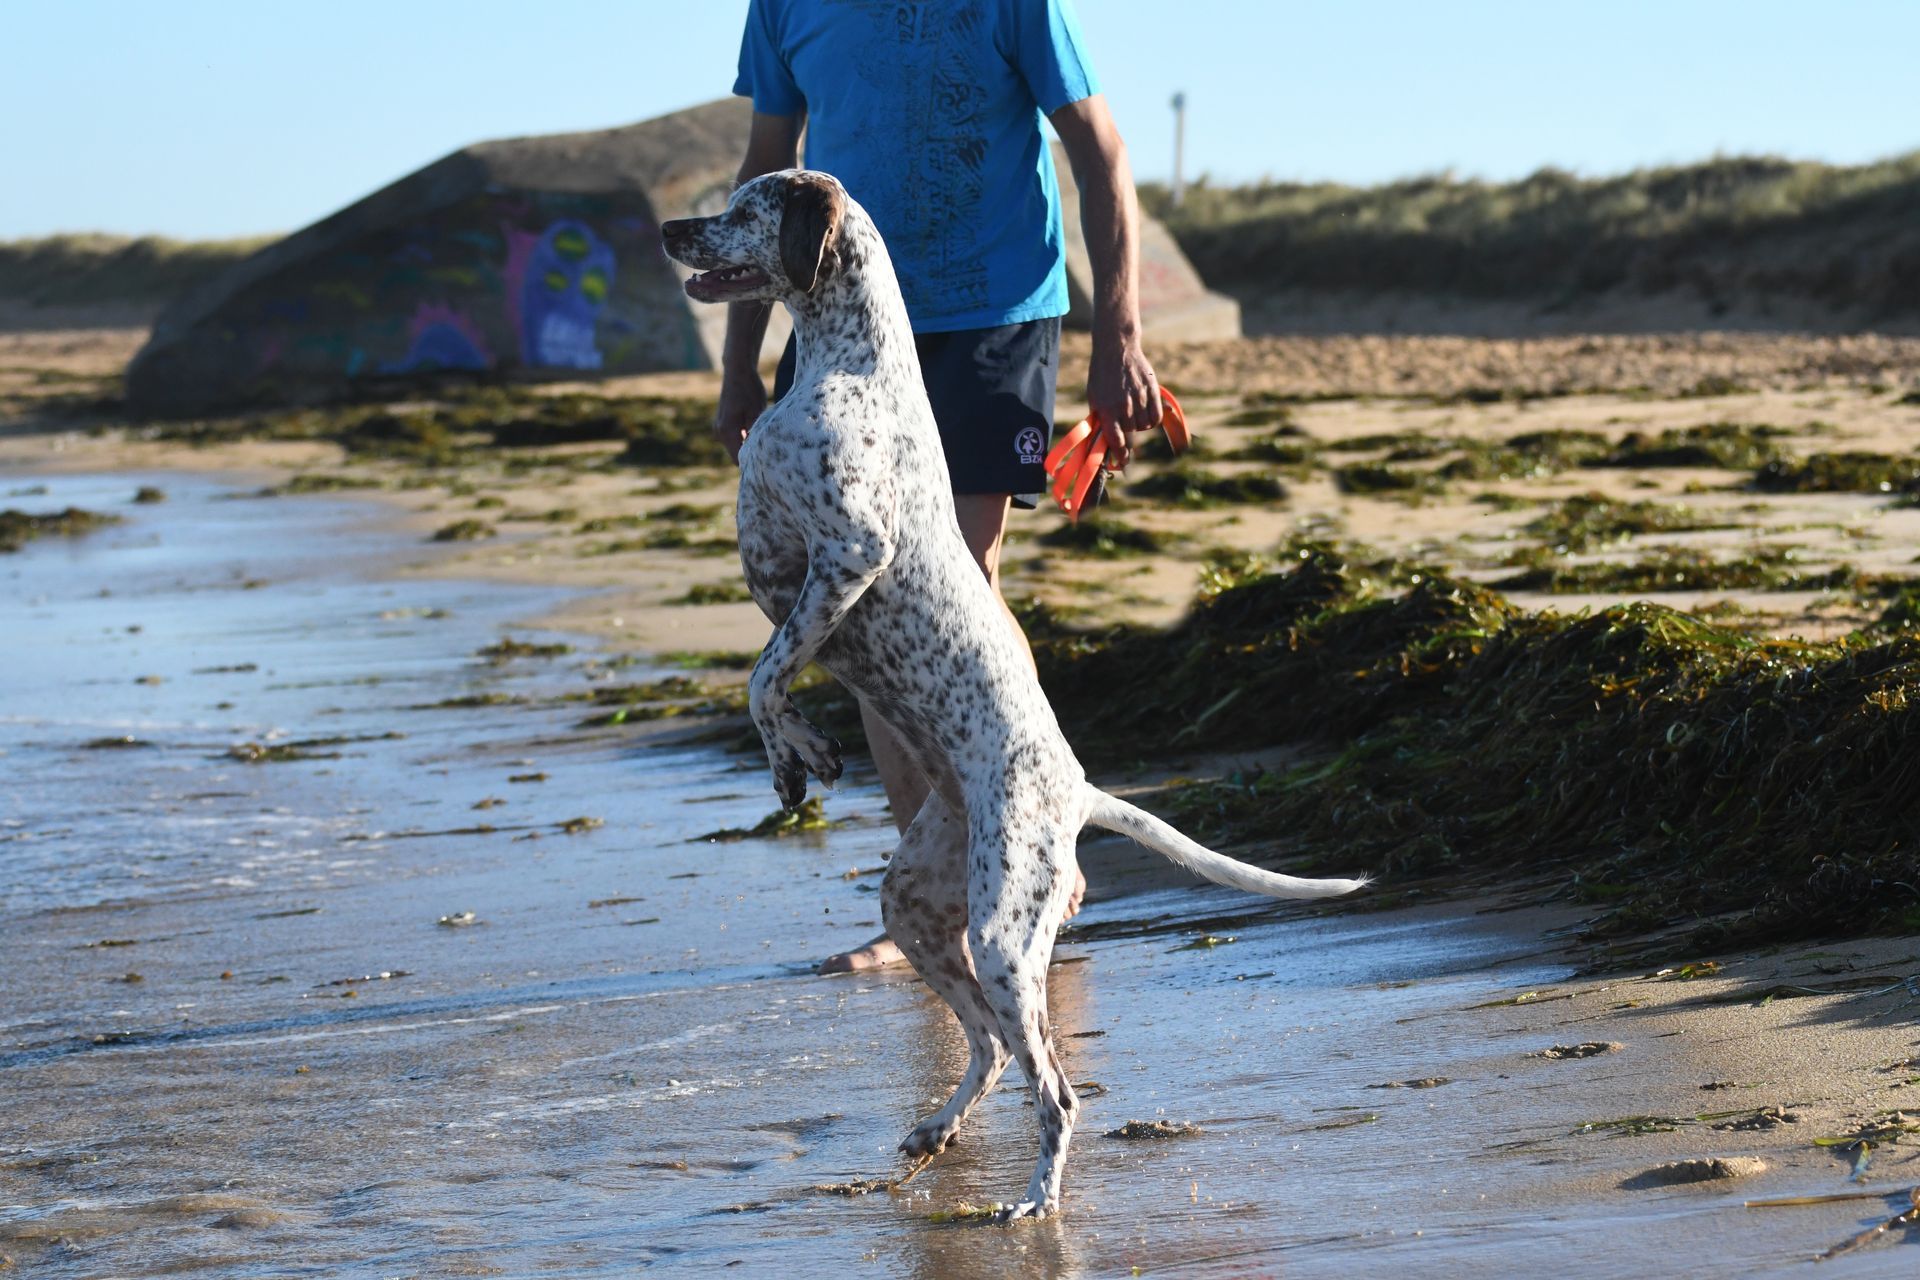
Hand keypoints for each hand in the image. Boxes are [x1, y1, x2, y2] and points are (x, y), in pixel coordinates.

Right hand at [713, 369, 767, 464]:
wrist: (737, 371)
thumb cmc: (750, 390)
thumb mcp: (757, 413)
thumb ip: (755, 434)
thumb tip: (759, 452)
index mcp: (727, 431)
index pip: (738, 459)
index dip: (752, 464)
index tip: (767, 465)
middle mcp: (720, 432)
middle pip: (736, 455)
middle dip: (751, 456)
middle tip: (770, 454)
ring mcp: (719, 428)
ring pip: (735, 446)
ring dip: (748, 446)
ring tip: (765, 439)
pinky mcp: (722, 423)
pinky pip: (734, 438)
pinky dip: (744, 438)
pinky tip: (757, 431)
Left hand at [1085, 331, 1160, 470]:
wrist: (1116, 349)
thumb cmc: (1101, 375)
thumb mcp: (1094, 397)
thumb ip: (1099, 419)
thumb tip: (1099, 442)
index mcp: (1107, 410)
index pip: (1116, 441)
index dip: (1120, 456)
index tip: (1122, 463)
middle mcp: (1124, 407)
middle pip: (1132, 436)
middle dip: (1128, 441)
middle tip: (1126, 444)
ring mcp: (1140, 399)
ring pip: (1144, 426)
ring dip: (1139, 426)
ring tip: (1131, 414)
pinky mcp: (1152, 392)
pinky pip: (1156, 417)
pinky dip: (1152, 419)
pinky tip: (1145, 414)